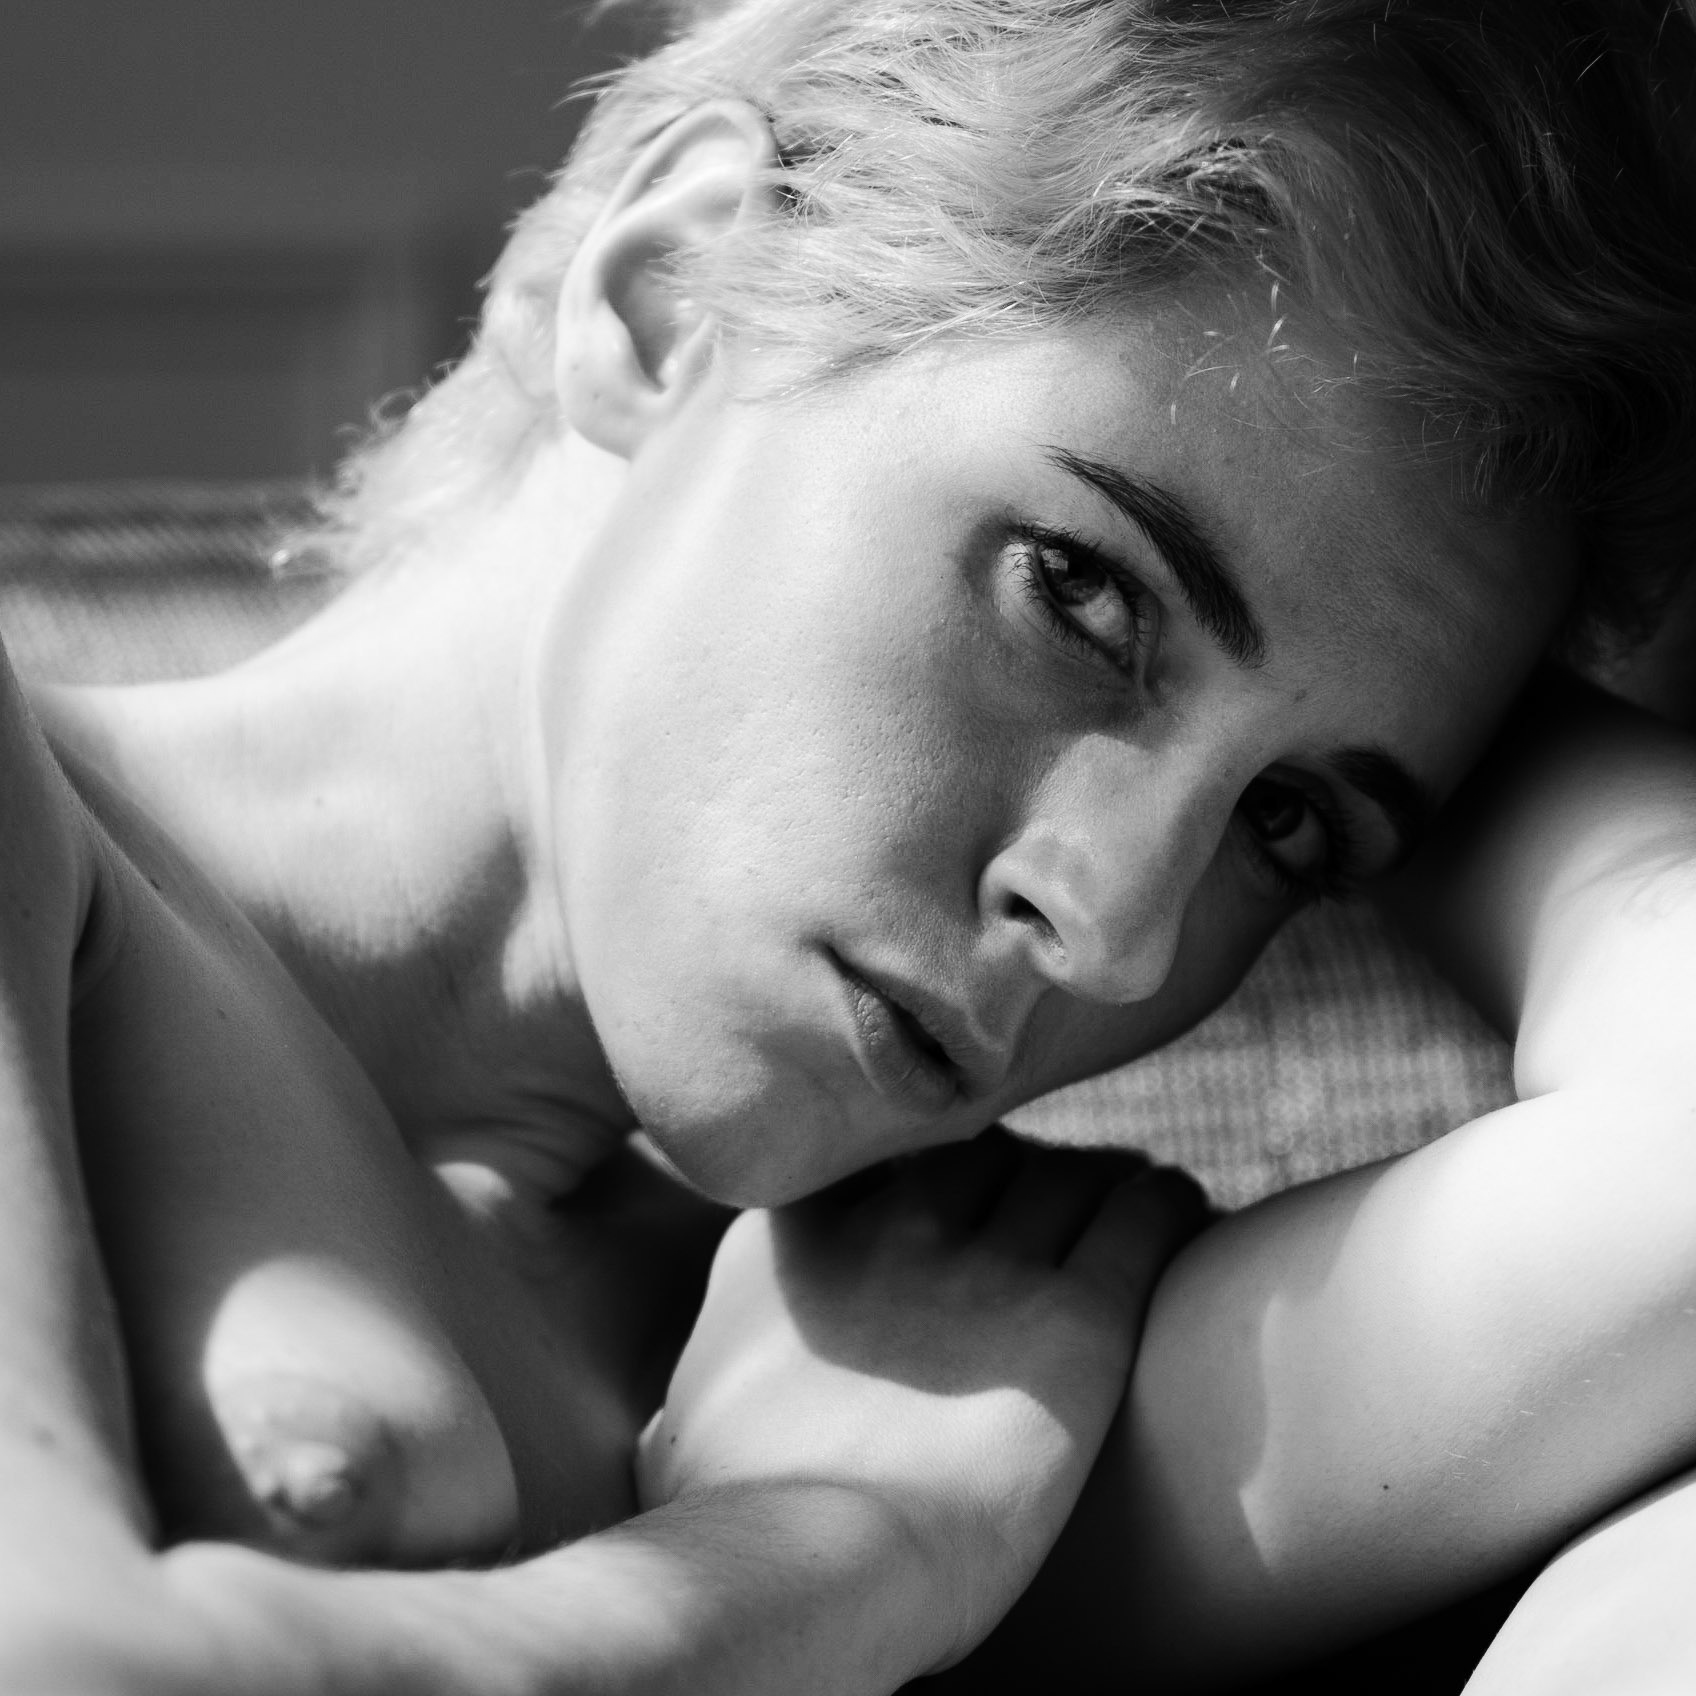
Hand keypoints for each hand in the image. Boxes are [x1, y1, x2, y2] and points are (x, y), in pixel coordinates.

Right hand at [637, 1130, 1206, 1670]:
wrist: (805, 1572)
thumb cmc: (731, 1521)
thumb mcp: (683, 1427)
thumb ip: (701, 1389)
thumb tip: (672, 1431)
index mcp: (804, 1235)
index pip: (884, 1152)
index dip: (927, 1164)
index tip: (954, 1183)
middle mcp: (897, 1225)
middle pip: (987, 1150)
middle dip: (1021, 1166)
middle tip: (1054, 1199)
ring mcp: (988, 1264)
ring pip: (1072, 1170)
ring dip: (1102, 1178)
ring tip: (1132, 1192)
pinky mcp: (1077, 1322)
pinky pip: (1143, 1217)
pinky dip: (1164, 1202)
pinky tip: (1177, 1205)